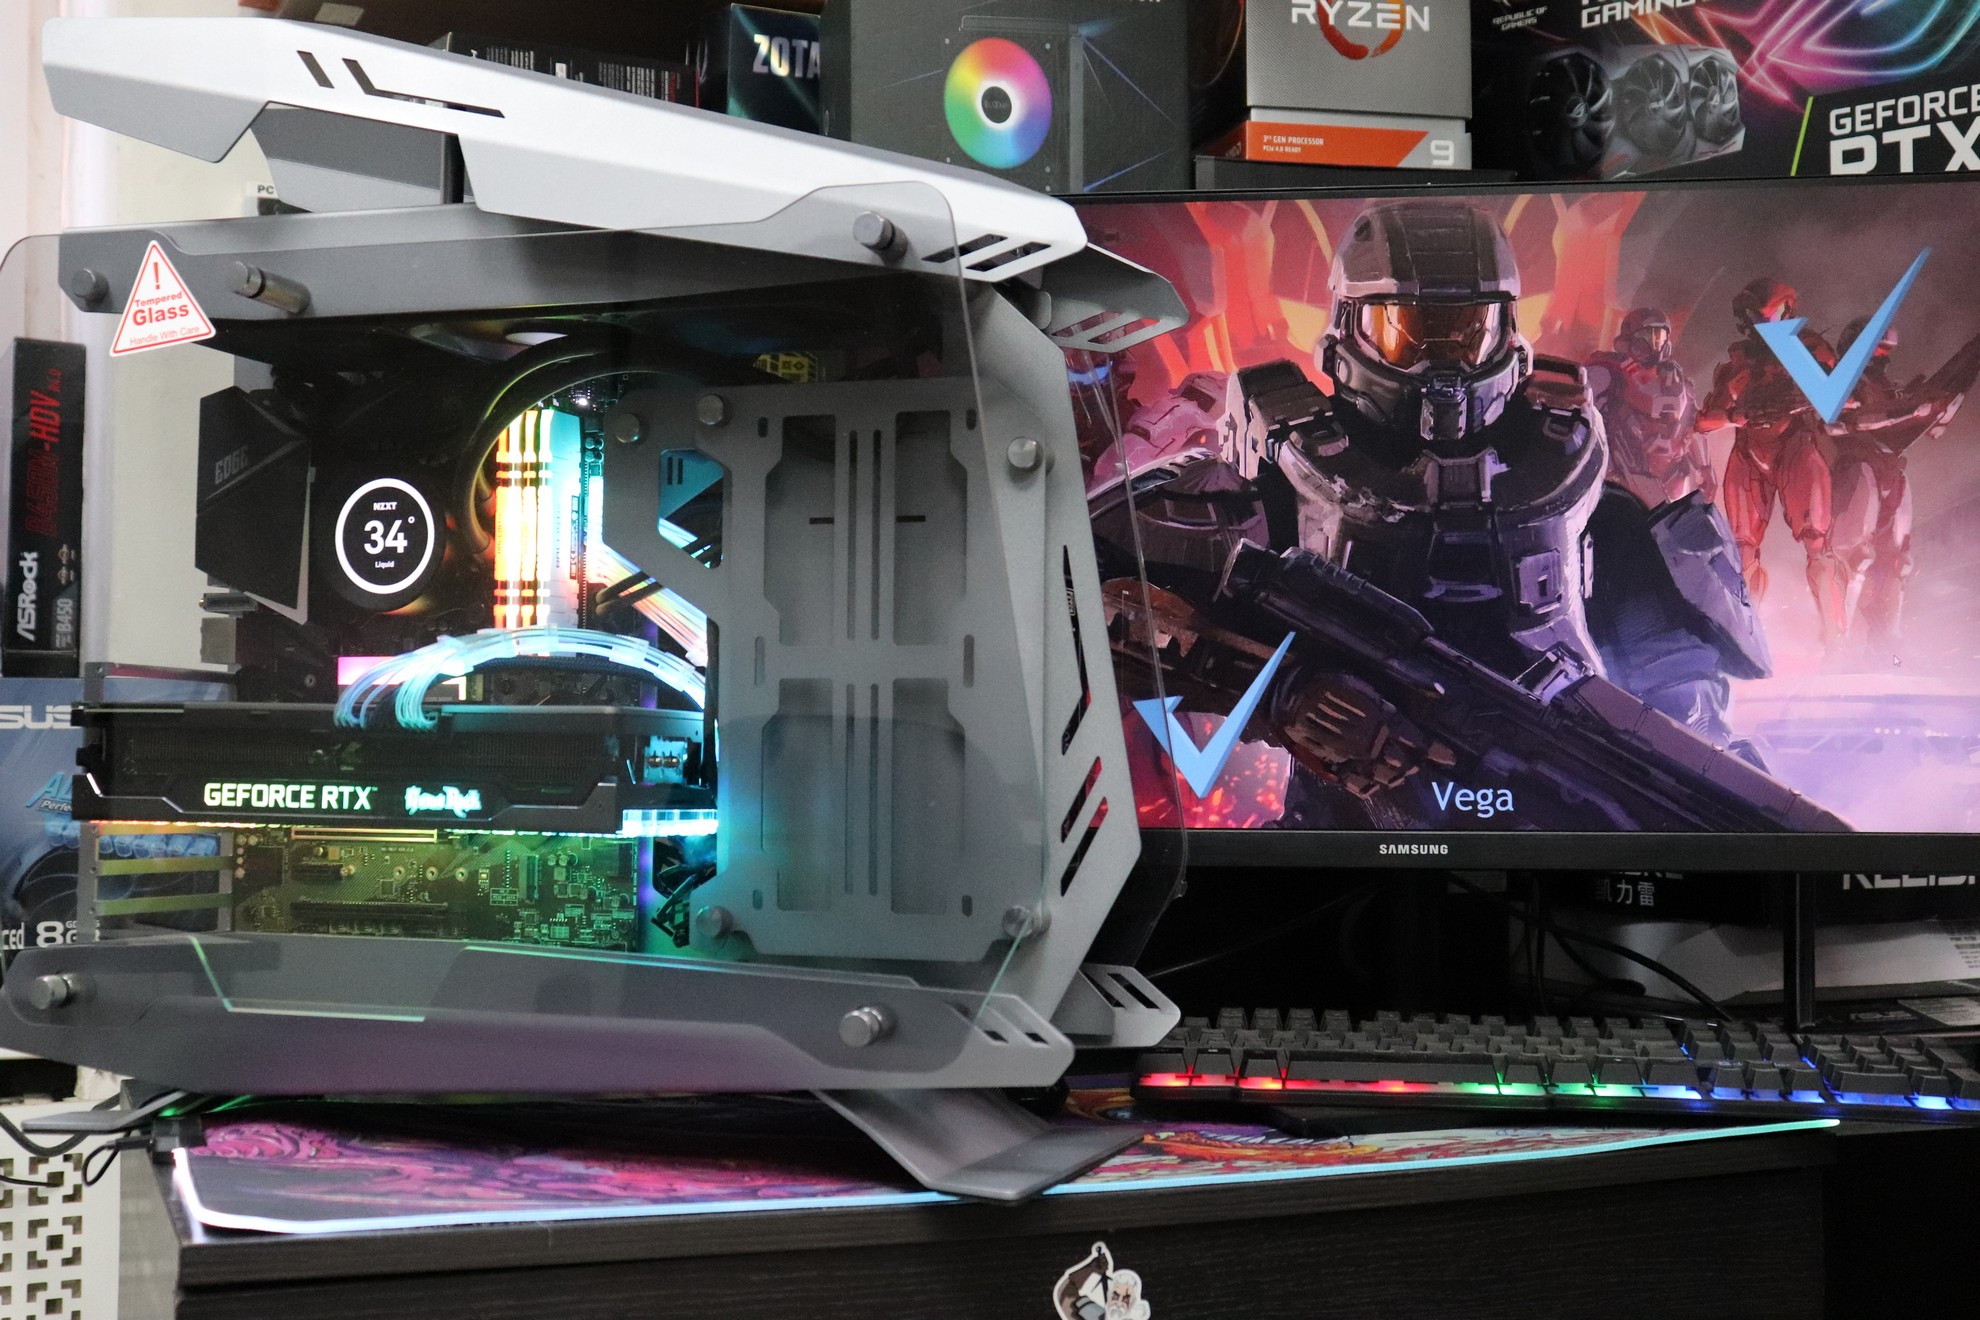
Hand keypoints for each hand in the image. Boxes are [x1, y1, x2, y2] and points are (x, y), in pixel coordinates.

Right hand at [1271, 669, 1455, 797]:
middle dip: (1417, 761)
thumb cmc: (1322, 678)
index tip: (1448, 756)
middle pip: (1404, 762)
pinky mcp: (1331, 767)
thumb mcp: (1366, 676)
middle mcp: (1367, 744)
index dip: (1434, 749)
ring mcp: (1349, 759)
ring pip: (1385, 776)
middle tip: (1426, 758)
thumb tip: (1438, 690)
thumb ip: (1403, 685)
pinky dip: (1372, 784)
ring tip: (1407, 768)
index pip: (1416, 740)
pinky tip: (1378, 779)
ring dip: (1400, 772)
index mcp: (1378, 719)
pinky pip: (1359, 785)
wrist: (1281, 694)